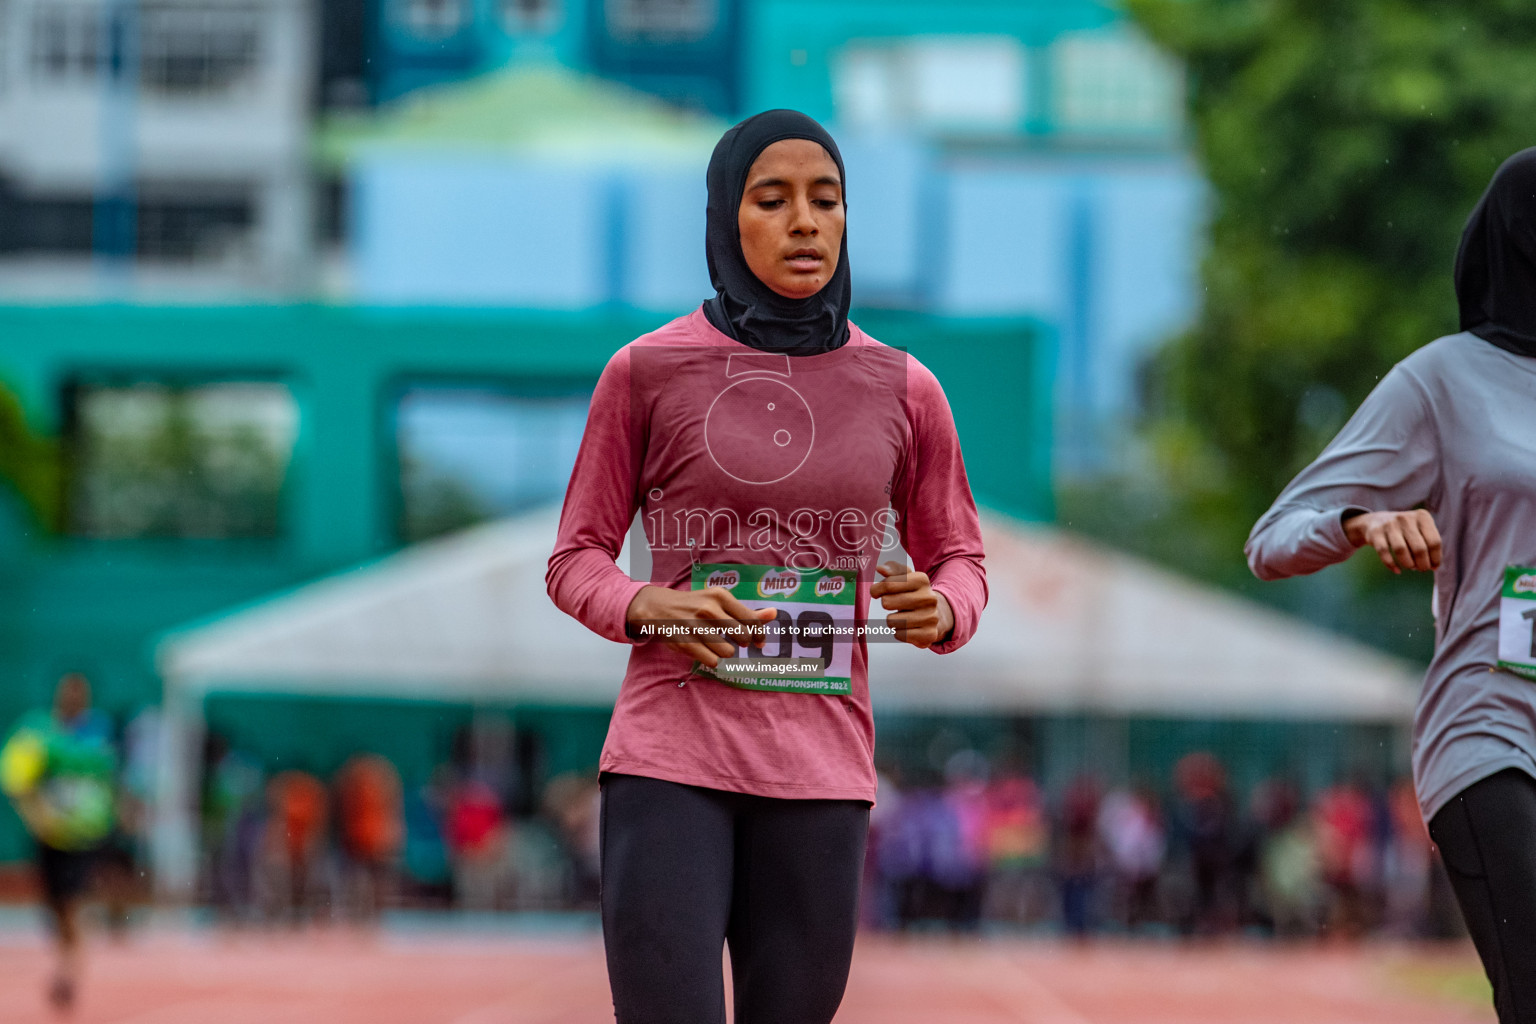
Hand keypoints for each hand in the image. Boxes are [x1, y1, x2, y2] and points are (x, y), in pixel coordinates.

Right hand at [625, 585, 776, 667]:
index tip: (758, 642)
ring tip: (714, 643)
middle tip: (730, 639)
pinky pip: (712, 661)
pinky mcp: (685, 642)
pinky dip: (711, 659)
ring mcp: (695, 626)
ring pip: (728, 652)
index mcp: (720, 596)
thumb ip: (747, 612)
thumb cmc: (696, 605)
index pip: (752, 621)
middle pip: (742, 638)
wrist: (659, 608)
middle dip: (740, 642)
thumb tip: (774, 614)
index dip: (759, 635)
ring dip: (724, 651)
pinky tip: (704, 650)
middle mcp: (708, 609)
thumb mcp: (720, 602)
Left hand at [870, 561, 953, 648]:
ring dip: (892, 620)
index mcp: (922, 580)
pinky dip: (899, 632)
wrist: (936, 614)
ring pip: (891, 621)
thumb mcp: (905, 578)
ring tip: (902, 616)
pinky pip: (900, 635)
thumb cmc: (914, 594)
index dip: (877, 589)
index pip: (888, 584)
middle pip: (887, 602)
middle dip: (886, 604)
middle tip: (893, 604)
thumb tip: (881, 568)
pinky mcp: (929, 634)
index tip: (877, 592)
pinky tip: (907, 627)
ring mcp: (931, 617)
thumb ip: (892, 569)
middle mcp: (929, 597)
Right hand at [1343, 509, 1440, 573]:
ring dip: (1408, 564)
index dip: (1436, 558)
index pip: (1434, 541)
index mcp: (1422, 517)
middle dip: (1423, 564)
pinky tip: (1397, 570)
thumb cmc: (1404, 531)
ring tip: (1410, 567)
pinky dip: (1391, 565)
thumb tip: (1434, 567)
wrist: (1376, 521)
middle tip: (1422, 569)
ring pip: (1401, 550)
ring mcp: (1389, 525)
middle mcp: (1406, 518)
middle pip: (1419, 548)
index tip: (1433, 567)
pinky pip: (1384, 553)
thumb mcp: (1419, 530)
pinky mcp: (1375, 533)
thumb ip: (1429, 545)